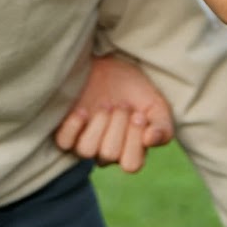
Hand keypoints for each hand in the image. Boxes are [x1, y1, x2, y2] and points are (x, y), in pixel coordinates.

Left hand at [53, 55, 174, 172]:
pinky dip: (74, 127)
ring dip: (98, 124)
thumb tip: (151, 139)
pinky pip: (64, 142)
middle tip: (122, 105)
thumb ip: (162, 126)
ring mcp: (84, 142)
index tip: (138, 114)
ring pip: (86, 150)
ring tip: (105, 105)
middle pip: (109, 154)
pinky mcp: (67, 131)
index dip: (134, 141)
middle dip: (117, 125)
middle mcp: (106, 152)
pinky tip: (83, 110)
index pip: (131, 165)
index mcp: (130, 151)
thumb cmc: (135, 87)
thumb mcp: (156, 105)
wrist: (111, 62)